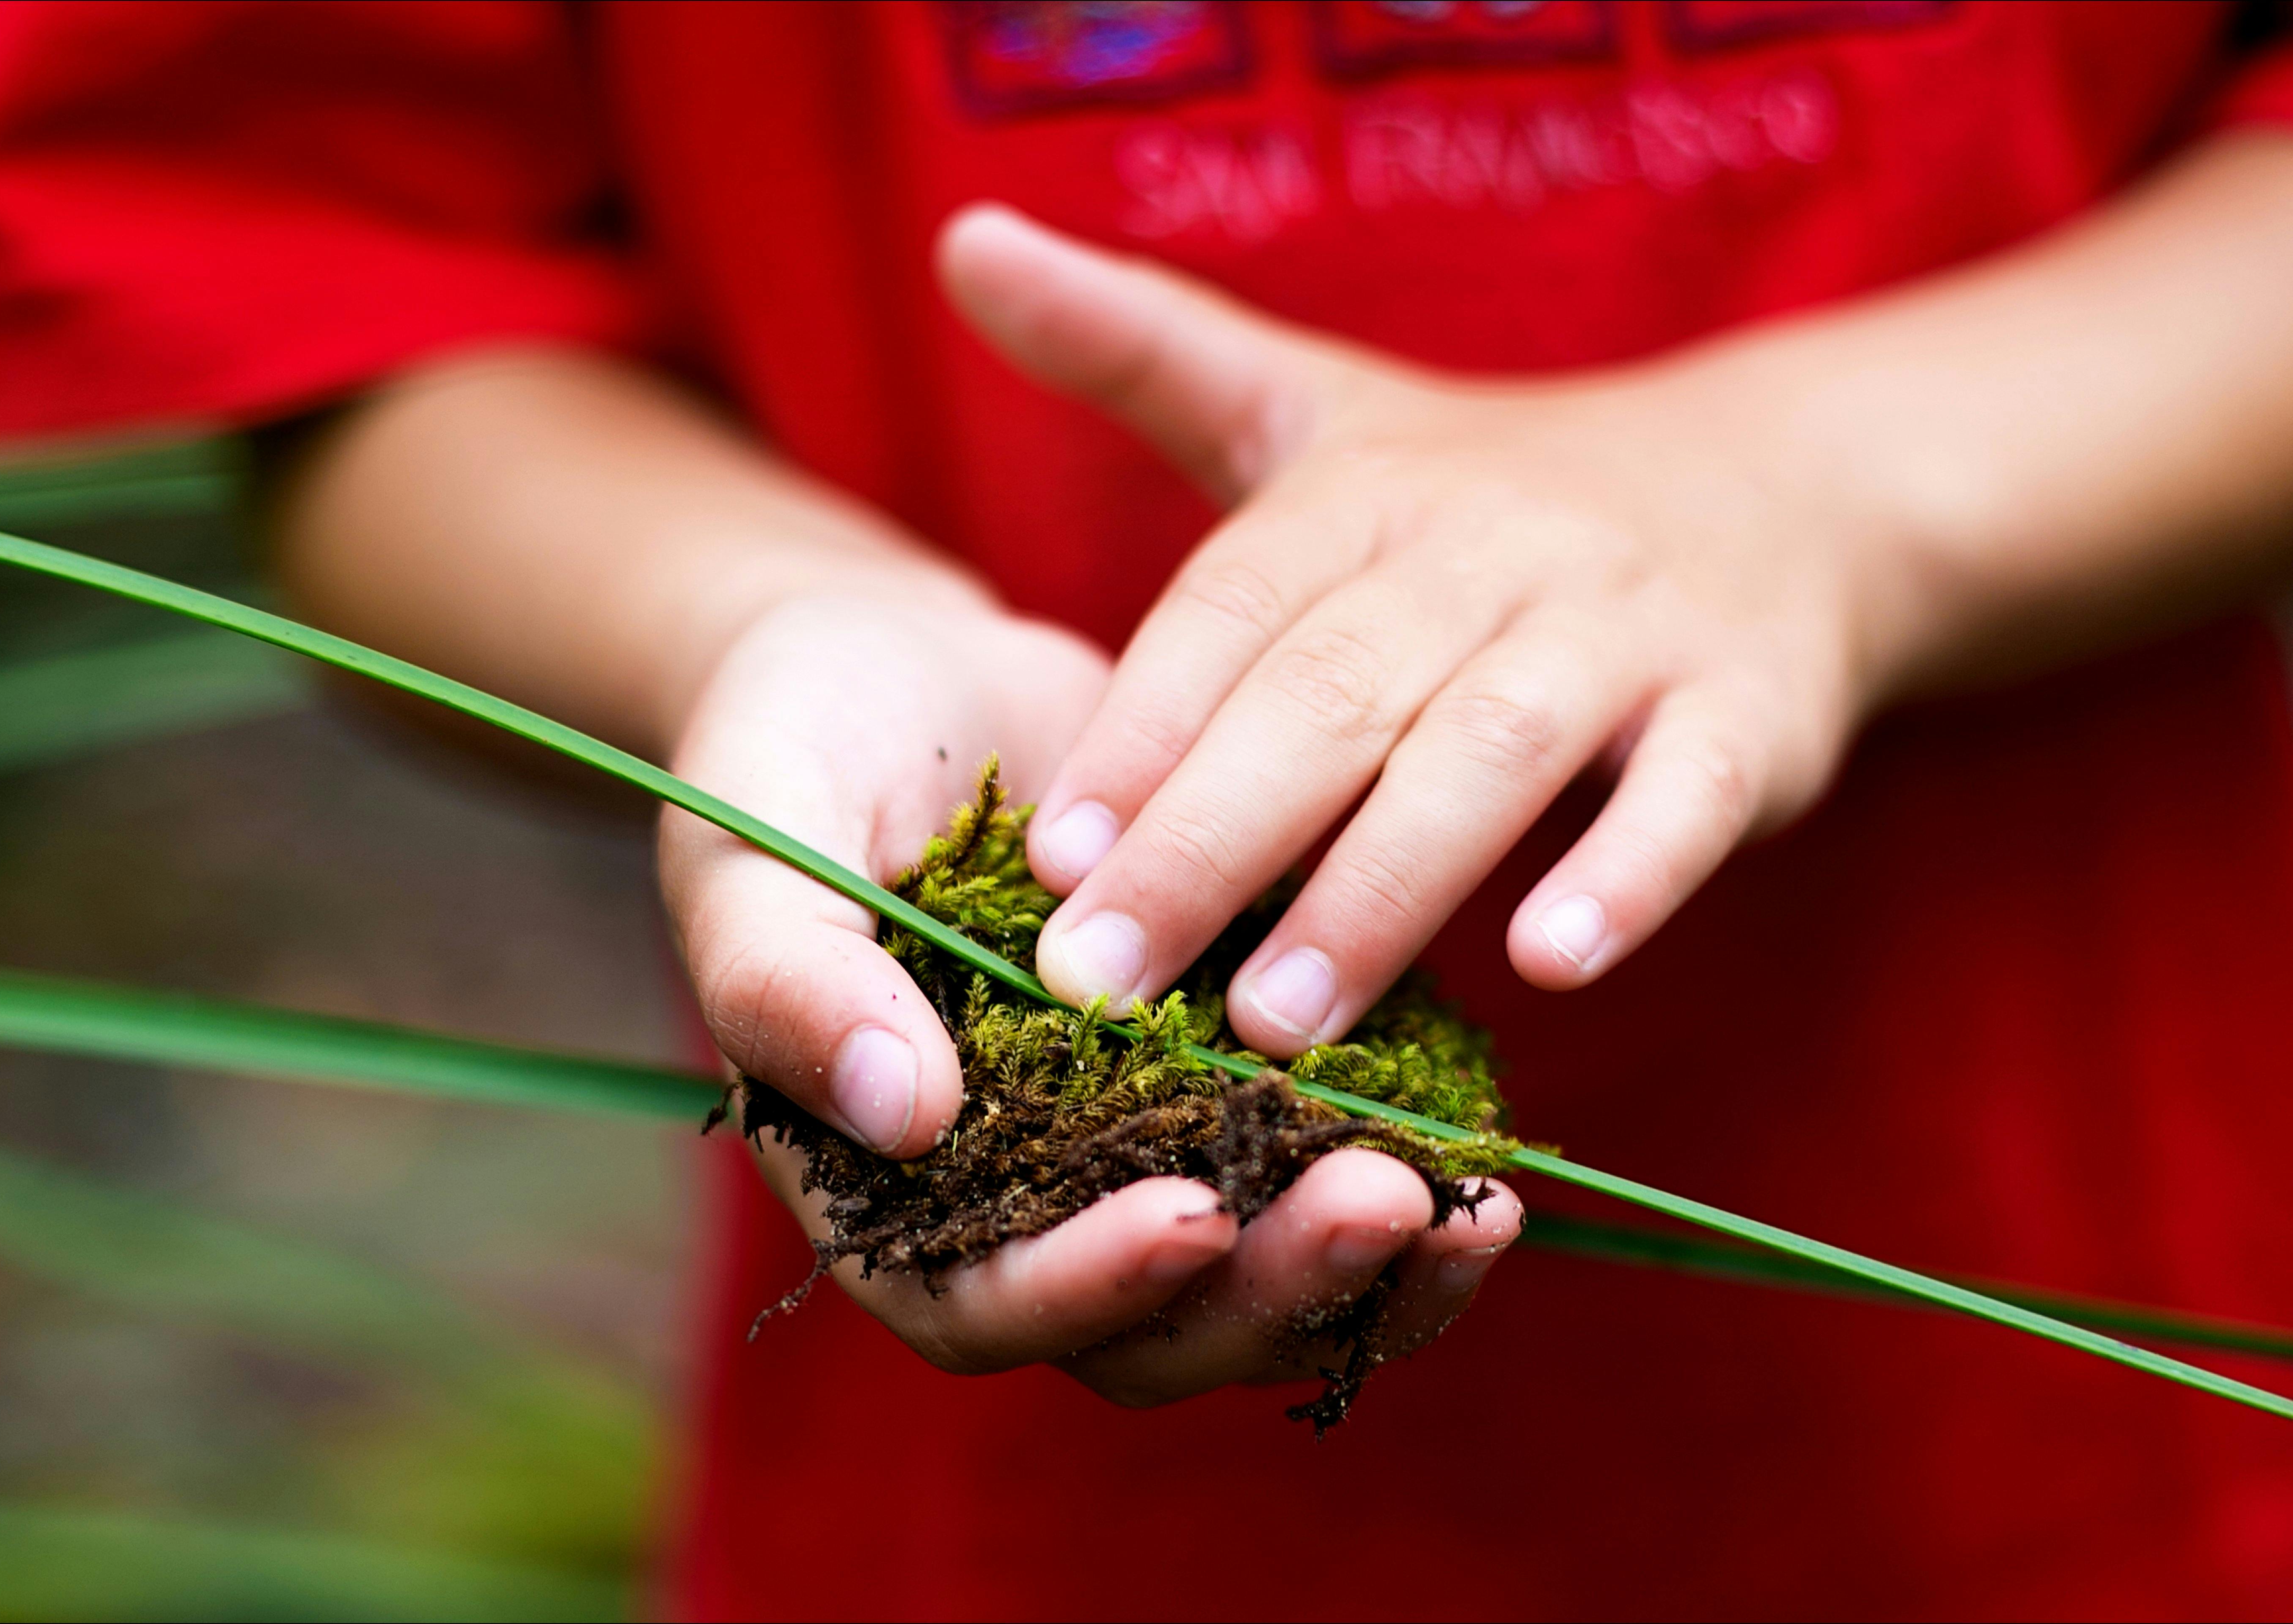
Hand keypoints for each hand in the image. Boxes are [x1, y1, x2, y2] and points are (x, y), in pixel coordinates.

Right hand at [660, 592, 1521, 1397]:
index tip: (1191, 1216)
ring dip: (1362, 1270)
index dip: (1084, 1286)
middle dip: (1265, 1287)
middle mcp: (1018, 1195)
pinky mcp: (1227, 1078)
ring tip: (1470, 1211)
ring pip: (1253, 1283)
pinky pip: (1318, 1176)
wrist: (907, 669)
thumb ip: (792, 981)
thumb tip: (903, 1110)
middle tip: (1380, 1203)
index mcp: (885, 1180)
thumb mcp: (755, 845)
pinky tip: (1488, 1160)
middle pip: (1147, 1330)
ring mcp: (1132, 1147)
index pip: (980, 1299)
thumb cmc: (793, 752)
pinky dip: (1405, 1189)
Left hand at [940, 205, 1881, 1054]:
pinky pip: (1687, 794)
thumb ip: (1138, 348)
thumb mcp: (1309, 405)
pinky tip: (1548, 966)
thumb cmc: (1486, 492)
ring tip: (1271, 1024)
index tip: (1048, 855)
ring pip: (1486, 754)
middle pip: (1330, 693)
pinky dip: (1624, 875)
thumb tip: (965, 246)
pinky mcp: (1747, 709)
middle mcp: (1491, 545)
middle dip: (1207, 842)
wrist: (1780, 485)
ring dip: (1377, 890)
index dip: (1137, 728)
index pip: (1230, 608)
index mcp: (1368, 489)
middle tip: (1099, 982)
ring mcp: (1627, 626)